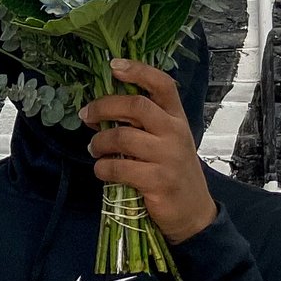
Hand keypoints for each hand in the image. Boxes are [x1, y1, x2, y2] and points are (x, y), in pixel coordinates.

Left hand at [81, 59, 218, 242]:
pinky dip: (103, 168)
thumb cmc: (173, 172)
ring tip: (94, 149)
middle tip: (86, 116)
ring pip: (123, 137)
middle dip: (104, 107)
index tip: (114, 65)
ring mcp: (169, 157)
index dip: (138, 71)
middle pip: (136, 106)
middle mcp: (176, 133)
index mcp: (178, 118)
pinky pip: (120, 167)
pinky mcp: (158, 181)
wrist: (193, 214)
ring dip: (99, 142)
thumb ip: (143, 124)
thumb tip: (100, 111)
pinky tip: (102, 171)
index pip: (162, 85)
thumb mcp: (167, 142)